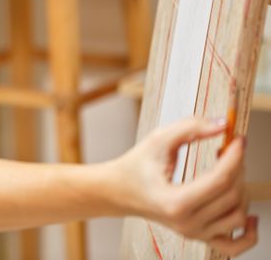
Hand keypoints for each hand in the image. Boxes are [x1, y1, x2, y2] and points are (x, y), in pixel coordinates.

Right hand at [111, 118, 256, 256]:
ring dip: (242, 188)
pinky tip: (251, 216)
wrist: (120, 191)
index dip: (235, 156)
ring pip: (238, 214)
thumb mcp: (158, 139)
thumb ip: (190, 128)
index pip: (220, 180)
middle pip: (232, 195)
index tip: (238, 139)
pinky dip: (250, 234)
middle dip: (237, 167)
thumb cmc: (136, 165)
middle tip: (230, 149)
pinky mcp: (199, 237)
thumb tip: (223, 125)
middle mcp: (186, 223)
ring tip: (229, 171)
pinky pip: (235, 246)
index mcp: (175, 202)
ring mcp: (194, 233)